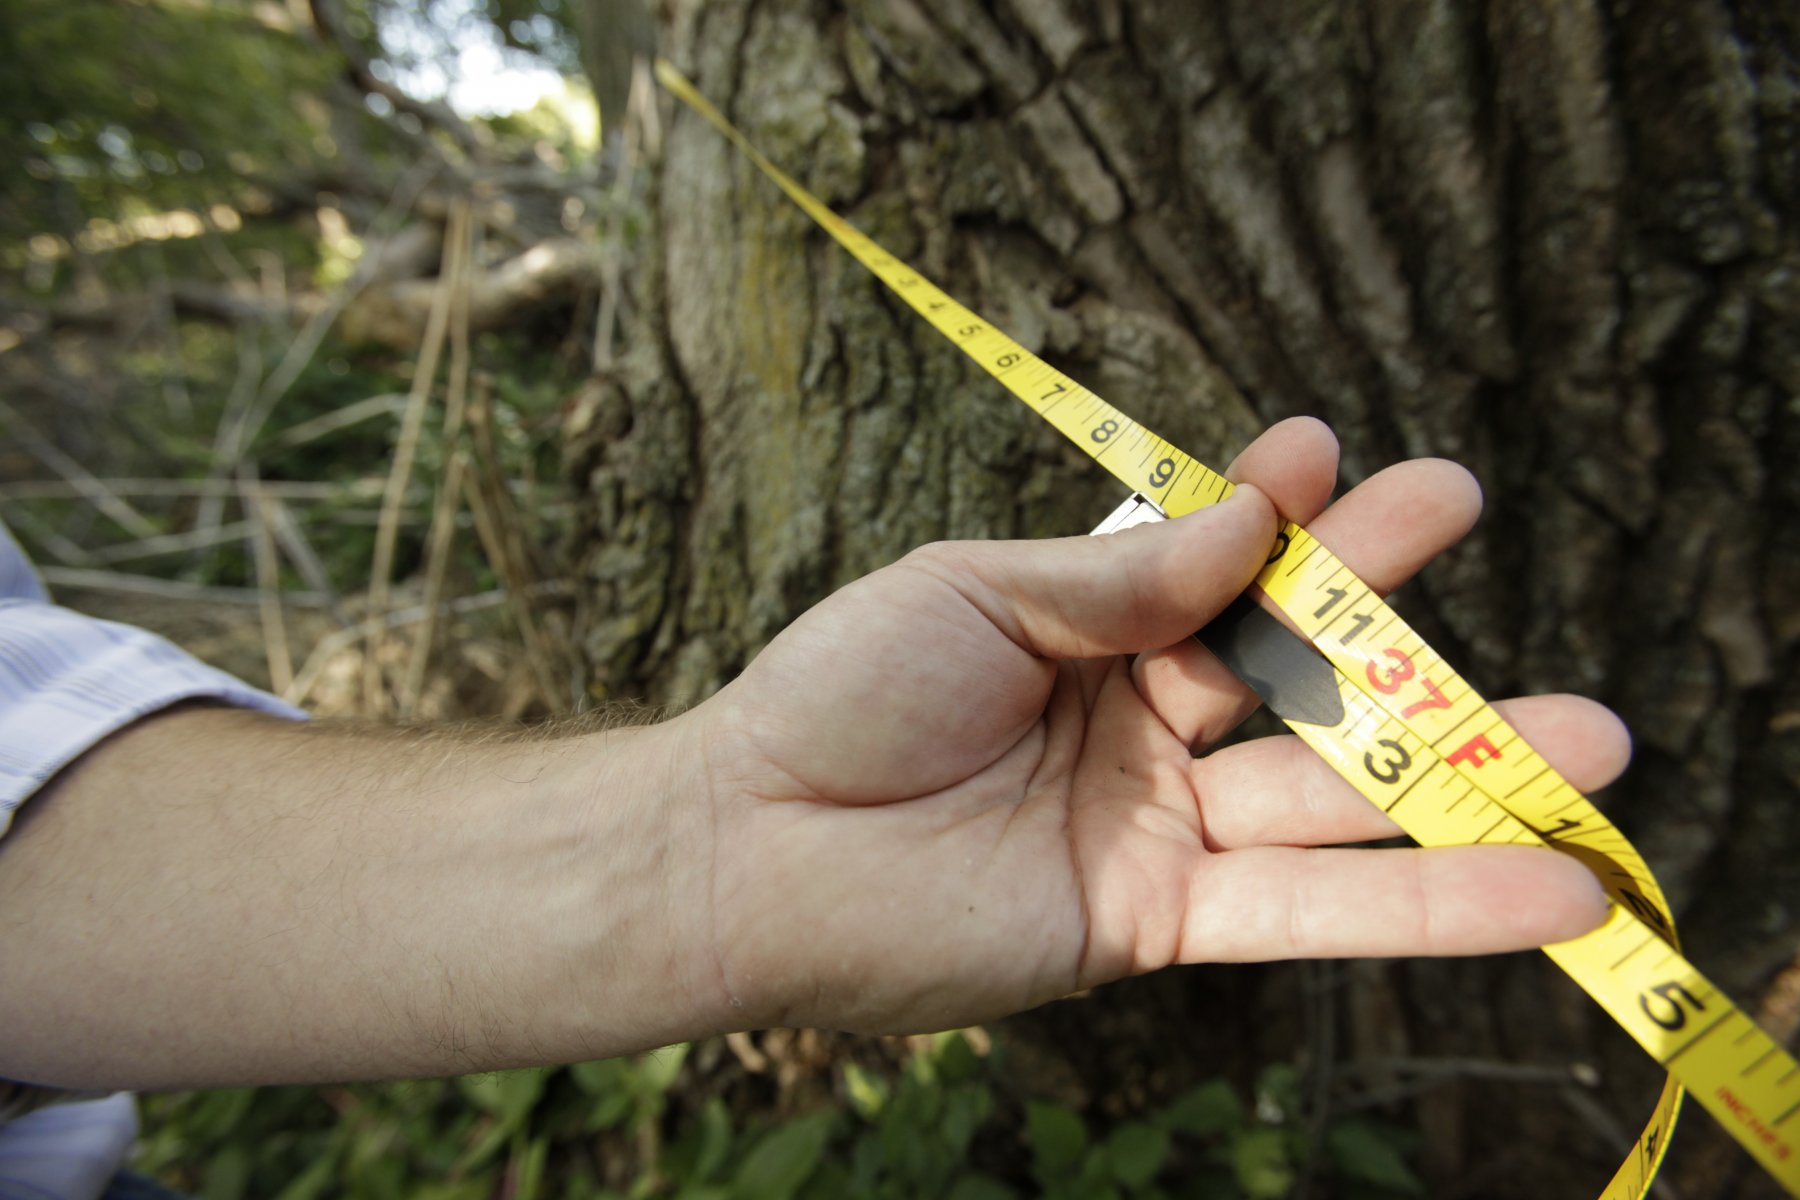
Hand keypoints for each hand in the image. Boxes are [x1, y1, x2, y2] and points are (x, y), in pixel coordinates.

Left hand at [684, 418, 1622, 1035]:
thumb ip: (1123, 575)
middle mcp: (1139, 724)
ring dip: (1456, 772)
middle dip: (1384, 609)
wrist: (752, 848)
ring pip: (1328, 798)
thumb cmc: (839, 696)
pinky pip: (1304, 910)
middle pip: (1291, 669)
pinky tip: (1540, 884)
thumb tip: (1254, 520)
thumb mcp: (978, 594)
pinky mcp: (1156, 921)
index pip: (1221, 568)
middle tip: (1471, 516)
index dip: (1286, 516)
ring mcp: (1156, 825)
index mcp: (1089, 629)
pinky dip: (1422, 905)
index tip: (1345, 456)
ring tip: (1594, 739)